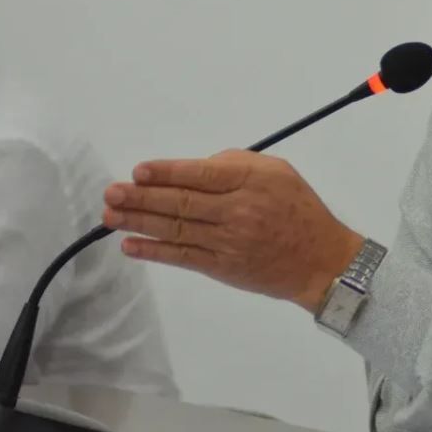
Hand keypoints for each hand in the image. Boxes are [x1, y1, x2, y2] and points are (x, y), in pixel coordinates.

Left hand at [102, 149, 360, 312]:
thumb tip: (195, 168)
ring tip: (110, 215)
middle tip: (111, 193)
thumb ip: (238, 164)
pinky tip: (131, 245)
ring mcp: (228, 242)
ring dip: (138, 222)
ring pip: (175, 229)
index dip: (167, 172)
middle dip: (141, 198)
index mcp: (253, 182)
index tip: (139, 171)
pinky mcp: (222, 267)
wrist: (321, 261)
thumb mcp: (279, 172)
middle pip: (181, 203)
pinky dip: (154, 252)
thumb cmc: (300, 210)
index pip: (201, 174)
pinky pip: (182, 258)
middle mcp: (239, 210)